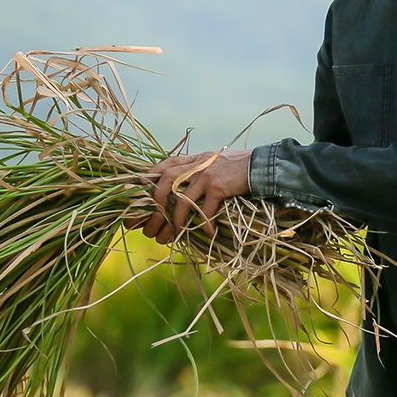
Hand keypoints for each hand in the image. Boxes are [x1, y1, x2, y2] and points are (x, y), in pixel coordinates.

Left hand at [133, 149, 252, 243]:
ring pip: (181, 200)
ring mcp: (205, 174)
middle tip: (150, 229)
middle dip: (154, 209)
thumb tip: (174, 194)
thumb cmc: (234, 169)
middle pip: (163, 184)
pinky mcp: (218, 185)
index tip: (135, 207)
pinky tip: (207, 232)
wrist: (260, 165)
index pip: (160, 169)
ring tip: (174, 236)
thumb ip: (192, 171)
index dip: (145, 187)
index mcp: (189, 159)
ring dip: (176, 221)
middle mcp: (194, 164)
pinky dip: (203, 223)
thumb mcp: (209, 163)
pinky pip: (205, 209)